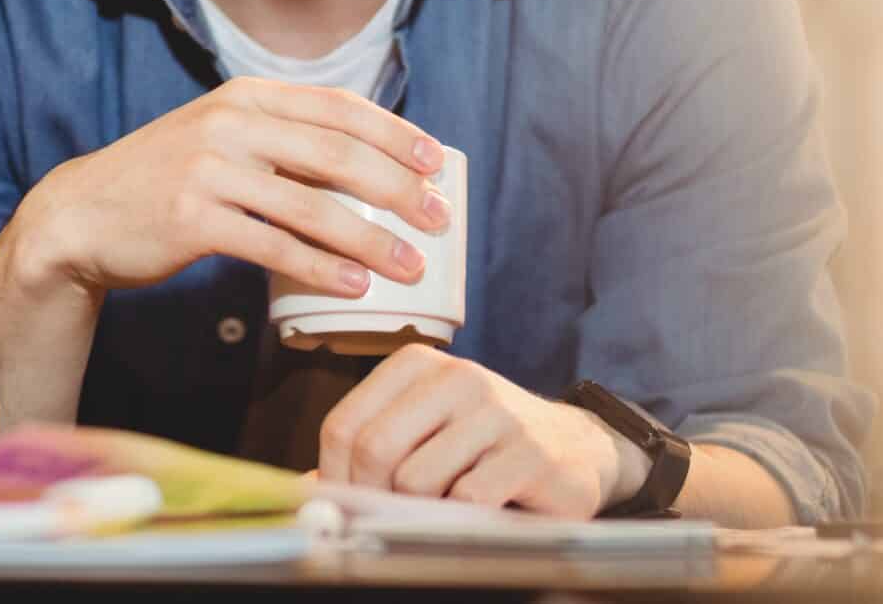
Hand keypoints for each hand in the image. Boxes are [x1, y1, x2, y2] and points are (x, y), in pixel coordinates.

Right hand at [15, 77, 449, 298]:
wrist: (83, 215)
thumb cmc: (166, 182)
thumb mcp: (221, 139)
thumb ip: (280, 141)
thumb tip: (367, 168)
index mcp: (246, 96)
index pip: (338, 107)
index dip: (394, 134)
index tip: (436, 163)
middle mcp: (230, 123)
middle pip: (335, 153)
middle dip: (397, 188)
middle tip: (438, 220)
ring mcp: (209, 169)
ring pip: (312, 205)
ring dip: (370, 239)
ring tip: (409, 266)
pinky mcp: (193, 218)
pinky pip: (274, 245)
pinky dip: (321, 268)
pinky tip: (352, 286)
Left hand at [318, 346, 643, 517]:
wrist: (574, 450)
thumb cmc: (483, 443)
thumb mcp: (423, 430)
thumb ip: (367, 450)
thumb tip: (307, 489)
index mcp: (416, 365)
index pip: (344, 424)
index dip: (334, 476)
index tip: (346, 505)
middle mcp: (455, 377)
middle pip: (375, 450)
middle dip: (373, 497)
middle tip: (389, 517)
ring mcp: (496, 412)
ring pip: (417, 480)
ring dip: (422, 510)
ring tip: (444, 507)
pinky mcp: (530, 454)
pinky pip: (467, 500)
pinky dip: (463, 517)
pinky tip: (480, 510)